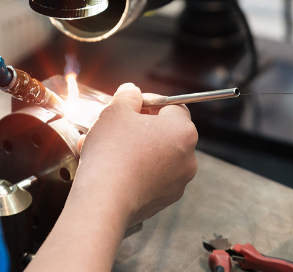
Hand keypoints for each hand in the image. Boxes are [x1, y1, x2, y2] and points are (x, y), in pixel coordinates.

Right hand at [72, 83, 197, 227]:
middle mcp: (188, 158)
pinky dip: (136, 170)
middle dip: (142, 126)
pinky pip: (152, 177)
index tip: (132, 104)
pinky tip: (112, 168)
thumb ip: (127, 96)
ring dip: (137, 148)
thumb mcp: (116, 111)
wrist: (105, 200)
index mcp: (183, 131)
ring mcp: (177, 182)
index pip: (174, 106)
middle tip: (118, 125)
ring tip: (108, 147)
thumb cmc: (112, 153)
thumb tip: (132, 92)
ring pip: (158, 156)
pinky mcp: (163, 200)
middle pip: (166, 132)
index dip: (150, 102)